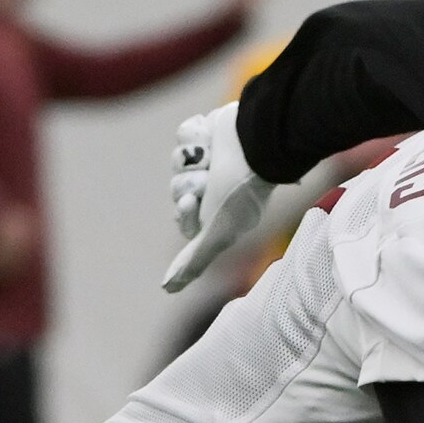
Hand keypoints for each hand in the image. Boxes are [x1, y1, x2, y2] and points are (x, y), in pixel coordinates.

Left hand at [162, 101, 276, 291]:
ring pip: (178, 163)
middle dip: (189, 183)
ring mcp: (212, 161)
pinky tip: (213, 138)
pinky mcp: (209, 134)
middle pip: (178, 191)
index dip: (183, 211)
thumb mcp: (218, 233)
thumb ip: (194, 261)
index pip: (183, 217)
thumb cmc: (241, 189)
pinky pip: (184, 136)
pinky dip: (196, 136)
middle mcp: (216, 190)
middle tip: (209, 180)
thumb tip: (166, 288)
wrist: (256, 140)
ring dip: (194, 159)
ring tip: (215, 157)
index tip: (191, 201)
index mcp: (220, 214)